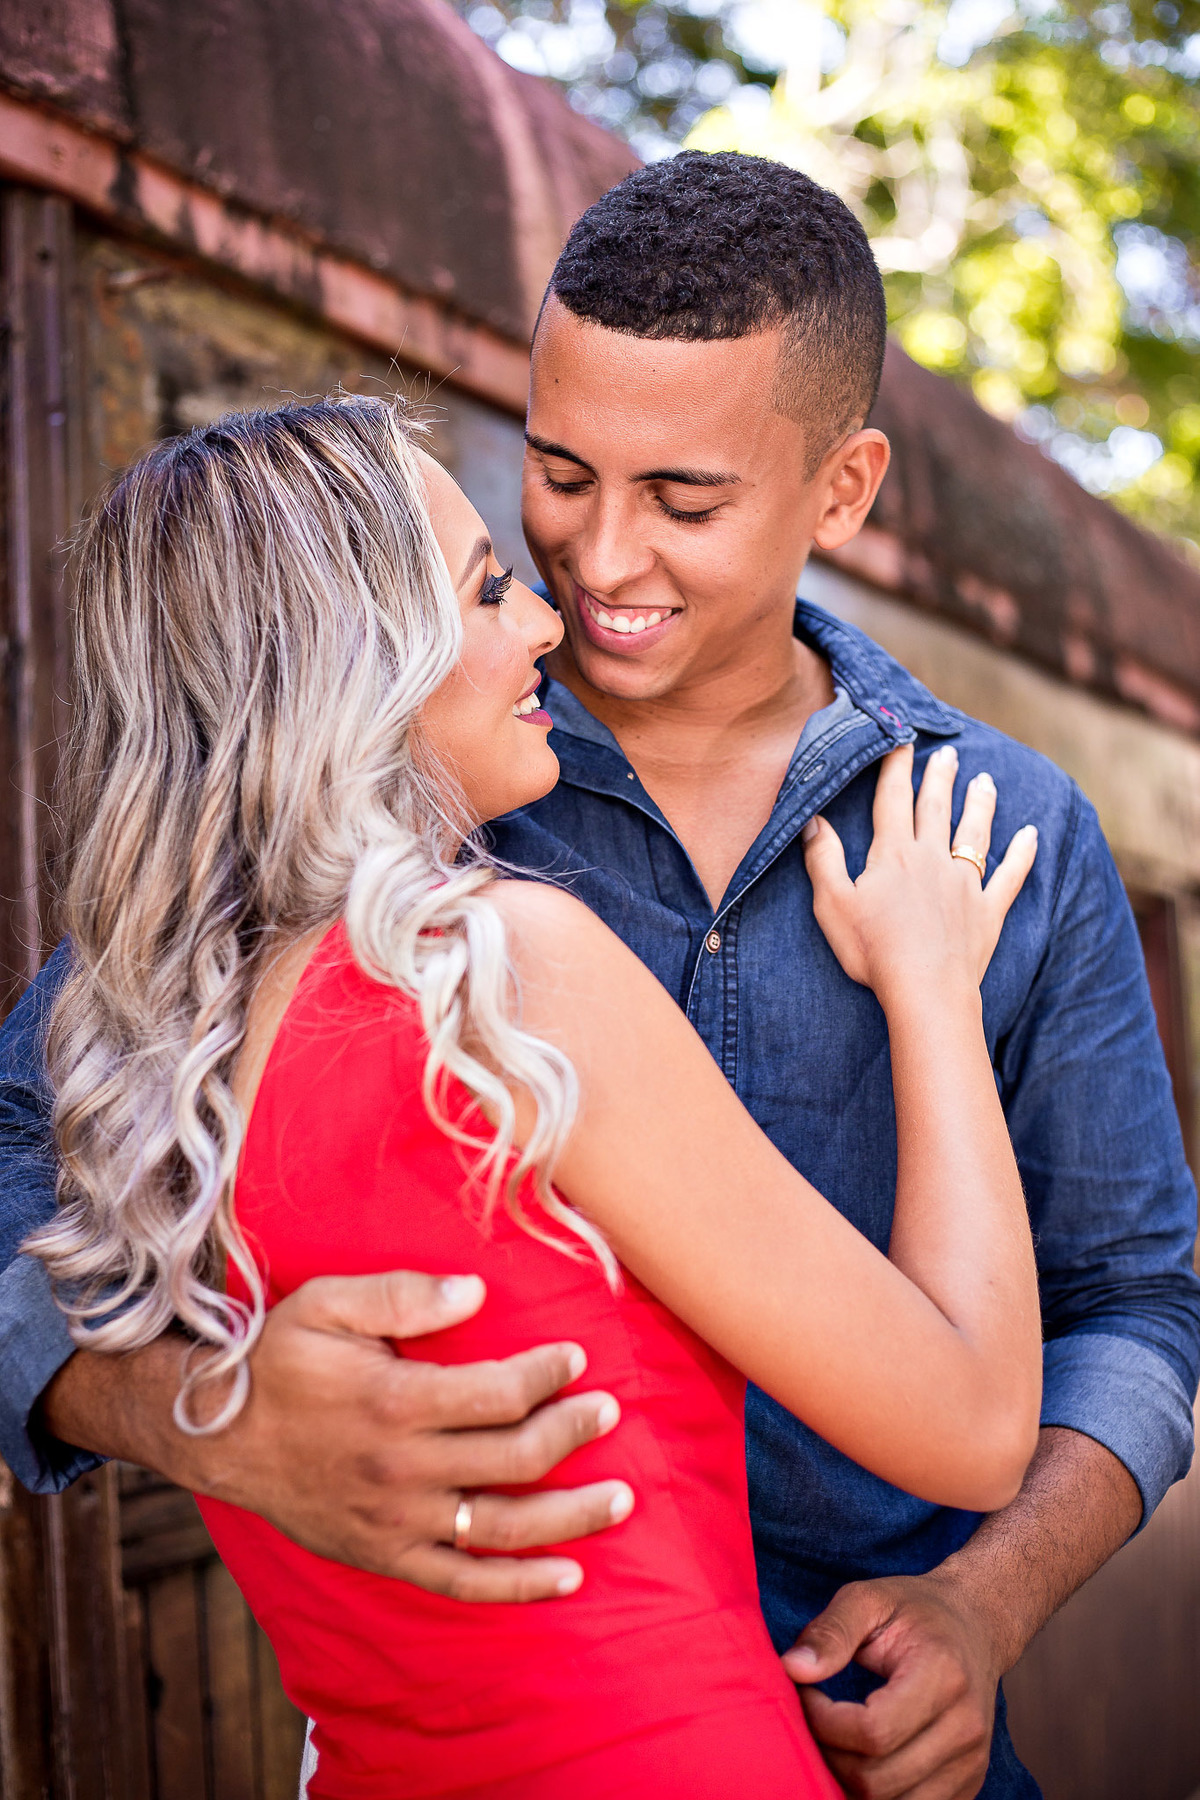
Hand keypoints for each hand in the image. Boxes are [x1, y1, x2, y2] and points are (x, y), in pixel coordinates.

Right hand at [43, 1268, 632, 1601]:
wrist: (218, 1438)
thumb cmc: (279, 1361)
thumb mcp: (325, 1304)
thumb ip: (402, 1294)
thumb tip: (475, 1291)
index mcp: (394, 1401)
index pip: (498, 1393)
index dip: (547, 1374)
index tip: (576, 1358)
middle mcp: (402, 1468)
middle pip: (514, 1458)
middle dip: (573, 1432)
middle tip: (609, 1412)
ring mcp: (397, 1521)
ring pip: (504, 1528)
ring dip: (572, 1516)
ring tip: (621, 1499)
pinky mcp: (388, 1556)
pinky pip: (463, 1582)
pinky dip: (521, 1587)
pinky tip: (569, 1577)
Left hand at [782, 1574, 1001, 1799]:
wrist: (975, 1624)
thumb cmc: (916, 1609)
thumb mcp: (869, 1598)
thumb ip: (831, 1631)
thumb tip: (792, 1668)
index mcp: (943, 1676)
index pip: (873, 1731)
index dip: (824, 1722)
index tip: (805, 1693)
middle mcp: (965, 1728)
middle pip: (878, 1779)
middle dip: (829, 1755)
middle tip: (811, 1719)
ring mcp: (971, 1763)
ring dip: (848, 1781)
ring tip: (833, 1739)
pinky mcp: (968, 1784)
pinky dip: (876, 1795)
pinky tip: (858, 1758)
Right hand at [803, 744, 1036, 1008]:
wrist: (925, 989)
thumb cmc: (873, 950)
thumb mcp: (833, 904)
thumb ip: (823, 859)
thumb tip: (814, 820)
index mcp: (893, 855)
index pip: (893, 800)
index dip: (895, 768)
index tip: (901, 741)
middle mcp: (932, 859)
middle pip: (936, 808)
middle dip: (940, 777)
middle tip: (948, 753)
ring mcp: (965, 883)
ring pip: (975, 833)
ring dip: (980, 804)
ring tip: (986, 781)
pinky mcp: (987, 910)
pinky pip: (1010, 875)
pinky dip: (1023, 854)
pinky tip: (1032, 835)